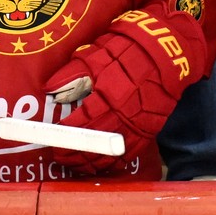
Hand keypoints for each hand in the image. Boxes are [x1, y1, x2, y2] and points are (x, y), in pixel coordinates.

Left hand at [41, 9, 204, 173]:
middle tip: (59, 156)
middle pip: (94, 143)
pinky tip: (100, 165)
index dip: (64, 135)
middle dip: (73, 153)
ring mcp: (138, 125)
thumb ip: (72, 74)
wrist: (166, 51)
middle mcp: (122, 114)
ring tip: (75, 165)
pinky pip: (129, 155)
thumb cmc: (126, 49)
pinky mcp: (149, 131)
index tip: (52, 140)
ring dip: (90, 163)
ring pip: (110, 154)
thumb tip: (49, 90)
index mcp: (107, 94)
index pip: (80, 123)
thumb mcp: (95, 55)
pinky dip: (113, 164)